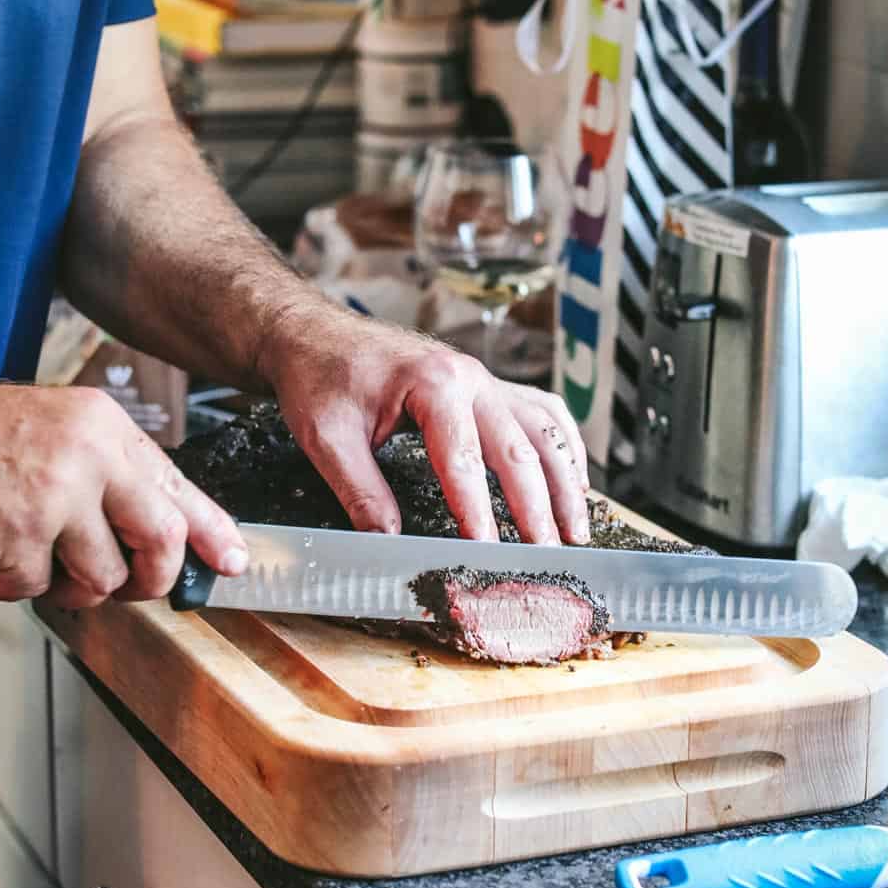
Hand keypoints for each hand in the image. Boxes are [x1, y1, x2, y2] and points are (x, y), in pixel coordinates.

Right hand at [0, 380, 247, 608]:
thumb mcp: (53, 430)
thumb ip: (105, 472)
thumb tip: (155, 525)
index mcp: (103, 425)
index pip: (179, 485)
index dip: (213, 531)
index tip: (233, 561)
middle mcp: (89, 454)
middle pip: (160, 539)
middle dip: (148, 578)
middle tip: (124, 585)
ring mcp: (55, 495)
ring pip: (99, 576)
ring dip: (63, 584)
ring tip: (24, 555)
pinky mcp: (18, 533)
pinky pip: (35, 588)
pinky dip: (6, 585)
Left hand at [266, 311, 589, 546]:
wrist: (313, 332)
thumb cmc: (319, 376)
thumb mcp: (327, 439)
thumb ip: (361, 493)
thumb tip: (388, 543)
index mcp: (432, 383)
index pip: (464, 460)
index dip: (478, 512)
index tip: (487, 552)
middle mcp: (469, 376)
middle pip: (518, 447)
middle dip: (536, 506)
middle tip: (546, 555)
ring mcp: (483, 377)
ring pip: (543, 428)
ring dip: (564, 479)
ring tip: (574, 528)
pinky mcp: (485, 384)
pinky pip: (540, 411)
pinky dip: (564, 445)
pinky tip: (573, 479)